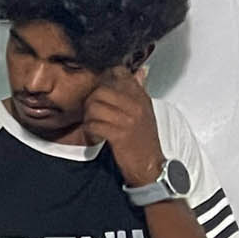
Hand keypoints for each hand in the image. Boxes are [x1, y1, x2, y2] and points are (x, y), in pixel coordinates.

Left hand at [82, 67, 166, 188]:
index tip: (98, 92)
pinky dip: (90, 132)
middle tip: (91, 114)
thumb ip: (139, 90)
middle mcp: (136, 104)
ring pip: (94, 107)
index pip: (120, 73)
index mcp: (141, 97)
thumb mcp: (145, 111)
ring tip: (94, 127)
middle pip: (100, 90)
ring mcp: (128, 119)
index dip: (103, 80)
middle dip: (90, 102)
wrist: (150, 166)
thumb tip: (142, 70)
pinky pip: (93, 125)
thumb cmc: (143, 140)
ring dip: (88, 118)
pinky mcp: (119, 134)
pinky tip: (96, 137)